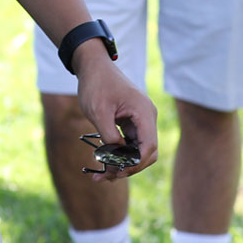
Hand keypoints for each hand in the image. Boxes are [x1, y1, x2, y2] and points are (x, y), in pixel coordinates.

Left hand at [73, 47, 157, 180]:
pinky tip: (105, 164)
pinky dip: (120, 154)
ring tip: (102, 176)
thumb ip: (109, 135)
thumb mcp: (98, 111)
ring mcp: (141, 120)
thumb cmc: (96, 84)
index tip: (119, 171)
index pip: (149, 146)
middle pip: (147, 152)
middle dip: (130, 167)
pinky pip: (130, 144)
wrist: (94, 66)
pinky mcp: (132, 122)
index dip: (136, 163)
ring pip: (138, 150)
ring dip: (123, 164)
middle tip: (108, 176)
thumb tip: (117, 156)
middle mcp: (147, 117)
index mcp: (143, 112)